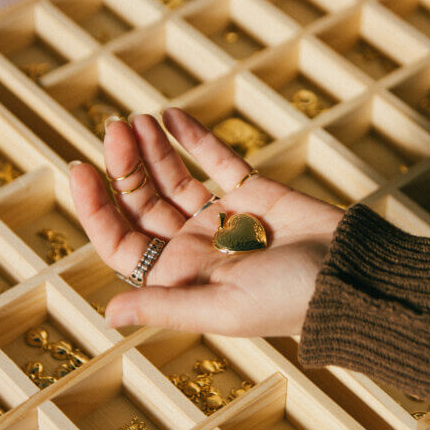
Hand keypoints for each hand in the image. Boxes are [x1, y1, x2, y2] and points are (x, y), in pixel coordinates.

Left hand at [69, 109, 342, 335]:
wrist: (348, 275)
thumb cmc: (288, 302)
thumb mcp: (221, 307)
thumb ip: (165, 305)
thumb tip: (107, 314)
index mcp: (180, 276)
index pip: (122, 241)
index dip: (97, 207)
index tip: (81, 167)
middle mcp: (195, 246)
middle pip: (144, 201)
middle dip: (126, 165)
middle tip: (116, 128)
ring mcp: (222, 216)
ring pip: (174, 176)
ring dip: (153, 148)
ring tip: (138, 118)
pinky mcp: (252, 191)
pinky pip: (215, 160)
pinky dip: (194, 138)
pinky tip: (173, 116)